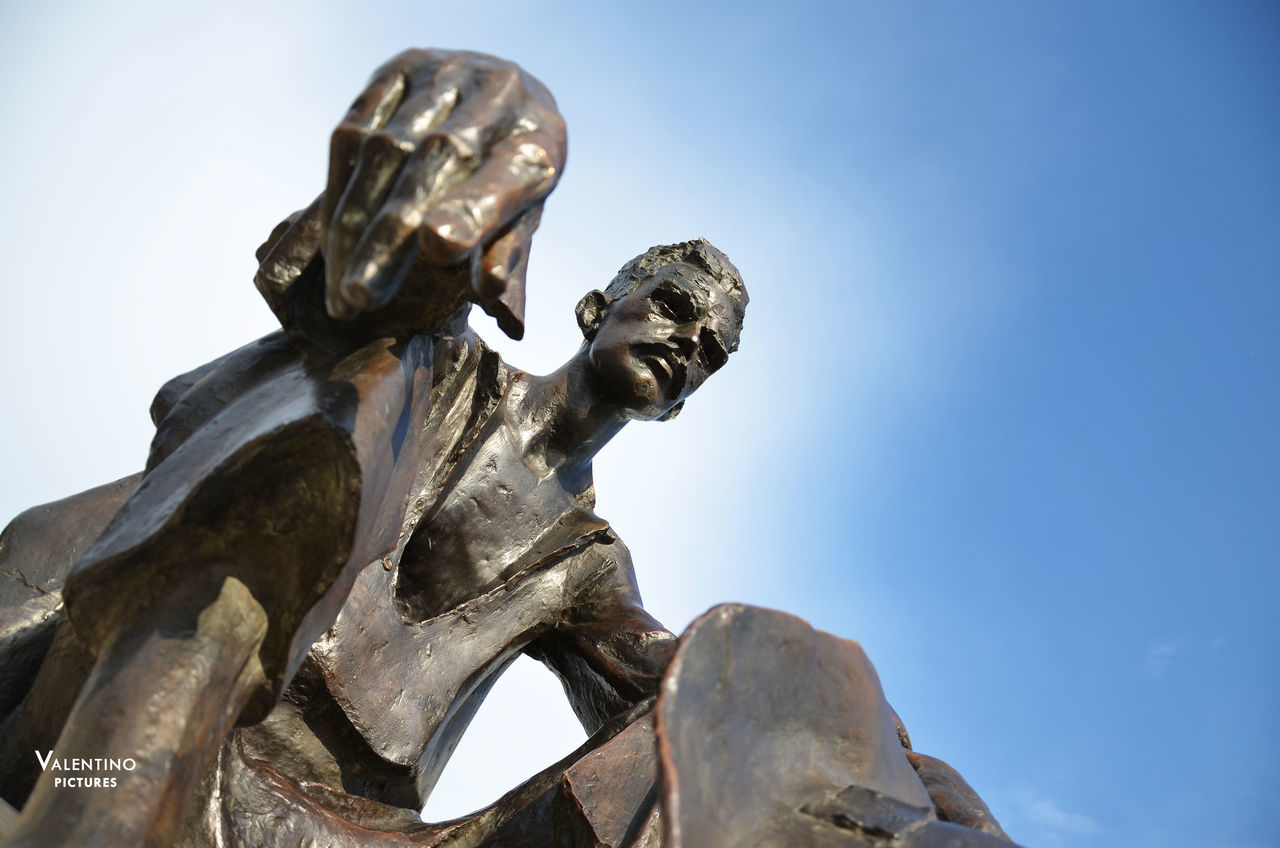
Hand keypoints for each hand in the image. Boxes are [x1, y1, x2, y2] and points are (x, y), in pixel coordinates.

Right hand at [322, 49, 566, 338]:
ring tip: (343, 288)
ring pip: (384, 147)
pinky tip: (331, 239)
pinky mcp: (400, 66)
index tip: (437, 247)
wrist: (507, 93)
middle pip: (434, 162)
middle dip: (391, 235)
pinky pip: (354, 128)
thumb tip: (503, 316)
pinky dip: (337, 187)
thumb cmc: (517, 172)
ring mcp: (445, 71)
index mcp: (540, 138)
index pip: (507, 173)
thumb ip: (511, 258)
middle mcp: (497, 93)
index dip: (472, 210)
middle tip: (362, 297)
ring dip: (354, 221)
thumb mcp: (527, 216)